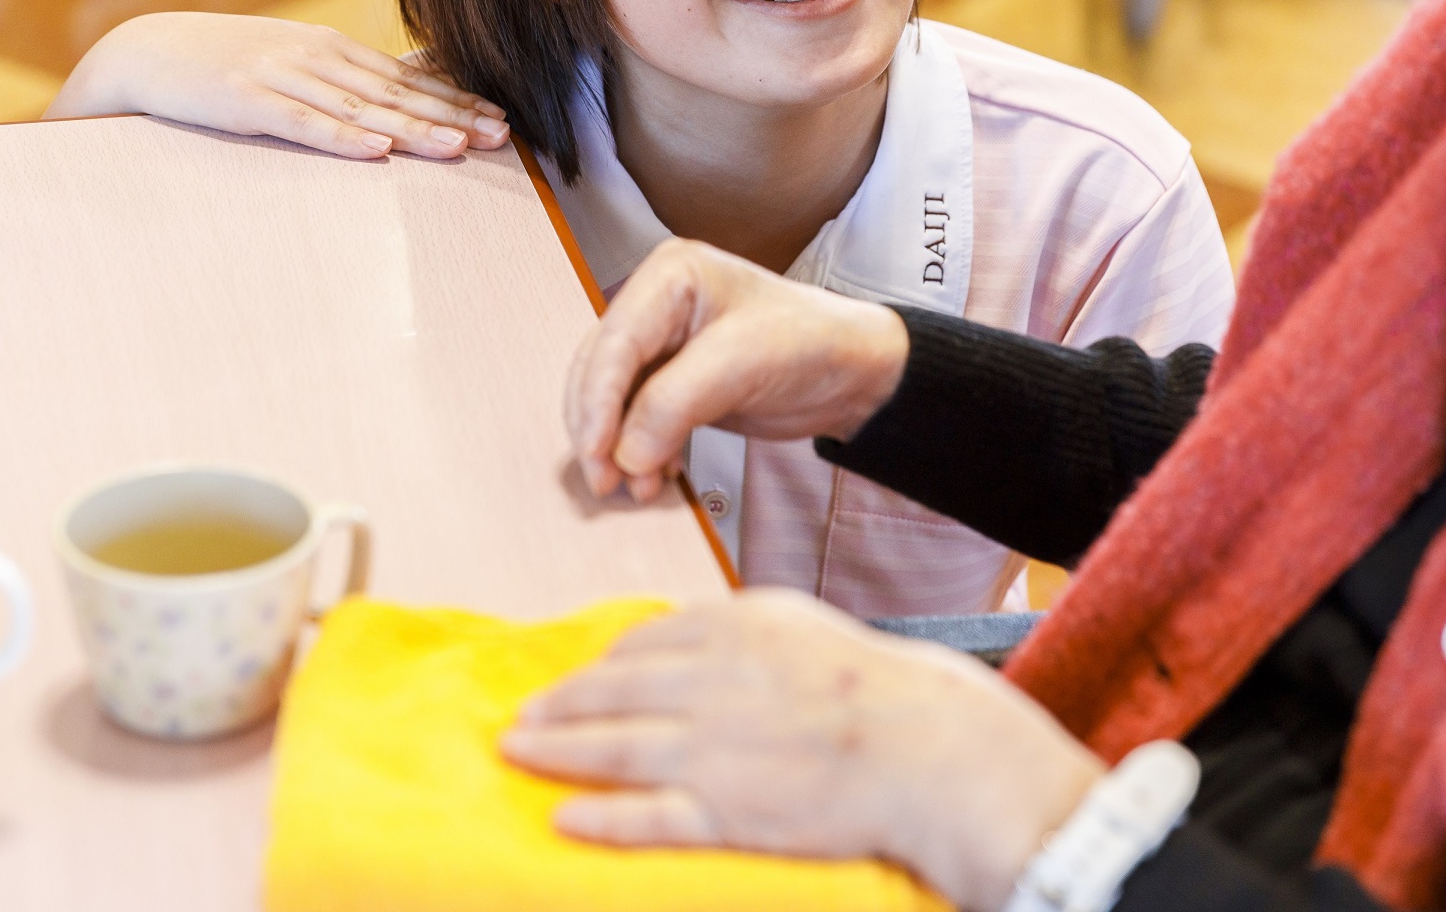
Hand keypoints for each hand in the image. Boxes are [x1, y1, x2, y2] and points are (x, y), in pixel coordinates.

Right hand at [46, 12, 508, 160]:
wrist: (143, 52)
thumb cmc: (221, 64)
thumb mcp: (288, 62)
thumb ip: (338, 79)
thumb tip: (392, 101)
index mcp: (328, 48)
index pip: (405, 77)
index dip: (455, 98)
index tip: (502, 118)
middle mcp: (313, 57)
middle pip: (395, 93)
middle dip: (452, 114)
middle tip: (501, 135)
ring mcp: (279, 76)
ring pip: (359, 108)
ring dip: (411, 129)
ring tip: (458, 148)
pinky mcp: (244, 101)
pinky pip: (300, 123)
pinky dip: (340, 137)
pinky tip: (374, 152)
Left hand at [500, 590, 1103, 910]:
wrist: (928, 747)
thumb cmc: (875, 688)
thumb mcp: (800, 629)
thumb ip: (738, 634)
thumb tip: (682, 640)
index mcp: (733, 627)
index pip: (643, 642)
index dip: (601, 664)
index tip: (576, 679)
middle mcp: (711, 681)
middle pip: (610, 691)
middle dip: (557, 704)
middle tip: (520, 716)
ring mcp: (715, 749)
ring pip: (612, 750)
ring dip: (555, 752)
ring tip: (518, 753)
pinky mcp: (727, 812)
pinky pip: (647, 817)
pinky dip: (600, 819)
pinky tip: (564, 819)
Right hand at [566, 238, 908, 503]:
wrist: (854, 375)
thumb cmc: (812, 343)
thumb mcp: (744, 362)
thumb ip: (675, 404)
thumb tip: (625, 454)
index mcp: (671, 276)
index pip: (615, 339)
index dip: (597, 399)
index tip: (597, 450)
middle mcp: (657, 305)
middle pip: (601, 371)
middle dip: (600, 429)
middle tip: (608, 481)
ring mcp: (662, 346)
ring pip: (612, 401)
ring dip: (616, 447)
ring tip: (638, 488)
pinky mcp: (672, 384)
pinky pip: (634, 420)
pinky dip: (637, 452)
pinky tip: (655, 476)